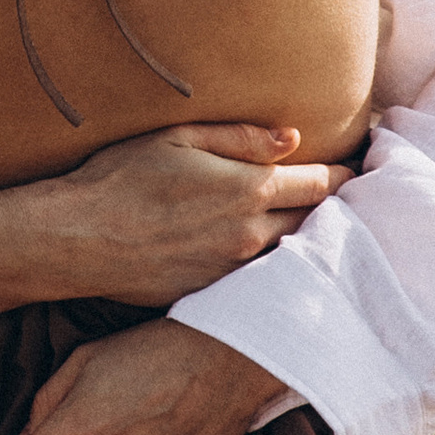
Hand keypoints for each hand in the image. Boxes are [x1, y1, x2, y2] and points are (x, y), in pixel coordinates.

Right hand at [44, 121, 336, 308]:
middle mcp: (250, 235)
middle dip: (333, 209)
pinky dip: (271, 267)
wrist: (76, 239)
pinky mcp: (213, 295)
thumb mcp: (179, 139)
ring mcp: (234, 271)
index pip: (321, 183)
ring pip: (291, 255)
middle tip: (345, 198)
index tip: (358, 168)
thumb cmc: (120, 178)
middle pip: (316, 223)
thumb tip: (292, 139)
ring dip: (304, 241)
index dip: (345, 174)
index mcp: (248, 189)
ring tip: (313, 227)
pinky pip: (258, 280)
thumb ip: (242, 139)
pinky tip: (267, 256)